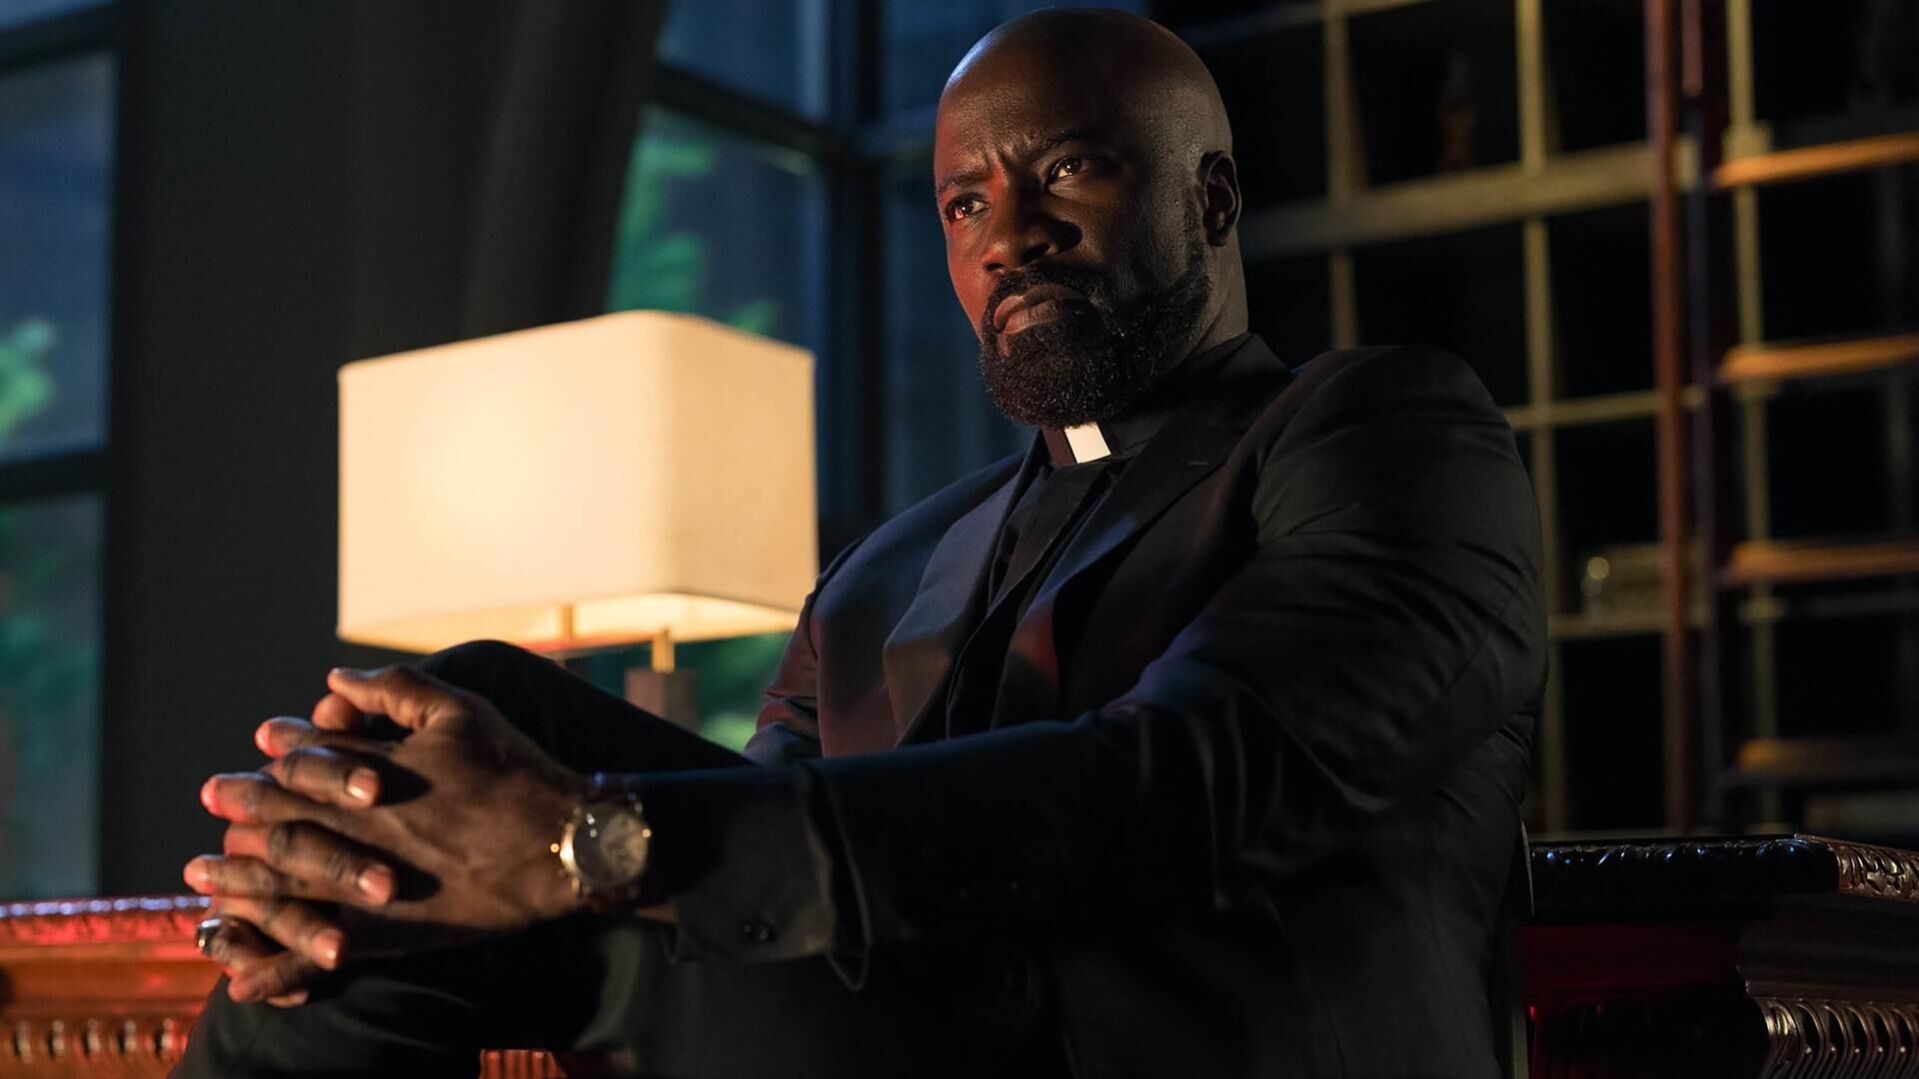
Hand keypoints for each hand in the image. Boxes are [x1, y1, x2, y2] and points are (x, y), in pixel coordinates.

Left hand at [187, 665, 590, 995]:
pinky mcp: (387, 928)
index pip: (306, 758)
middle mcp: (359, 826)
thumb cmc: (516, 770)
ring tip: (201, 877)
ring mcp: (367, 879)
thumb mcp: (461, 710)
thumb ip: (395, 690)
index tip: (261, 743)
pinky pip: (317, 948)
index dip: (280, 748)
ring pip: (282, 881)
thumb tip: (334, 680)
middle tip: (212, 798)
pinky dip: (277, 965)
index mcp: (374, 773)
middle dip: (240, 806)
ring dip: (236, 878)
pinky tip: (242, 977)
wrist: (562, 844)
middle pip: (279, 817)